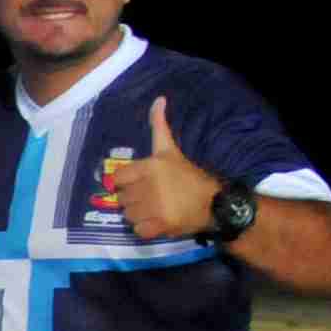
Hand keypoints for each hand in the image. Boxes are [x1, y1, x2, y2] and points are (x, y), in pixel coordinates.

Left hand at [111, 93, 224, 242]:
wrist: (213, 202)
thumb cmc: (189, 175)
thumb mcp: (170, 149)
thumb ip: (159, 126)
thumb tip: (159, 99)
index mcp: (149, 166)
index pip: (117, 178)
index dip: (126, 182)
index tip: (139, 184)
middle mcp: (149, 186)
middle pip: (122, 198)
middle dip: (134, 199)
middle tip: (150, 198)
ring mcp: (154, 207)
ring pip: (128, 215)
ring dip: (138, 215)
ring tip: (153, 210)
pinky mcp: (160, 226)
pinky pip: (137, 231)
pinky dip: (145, 229)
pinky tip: (156, 222)